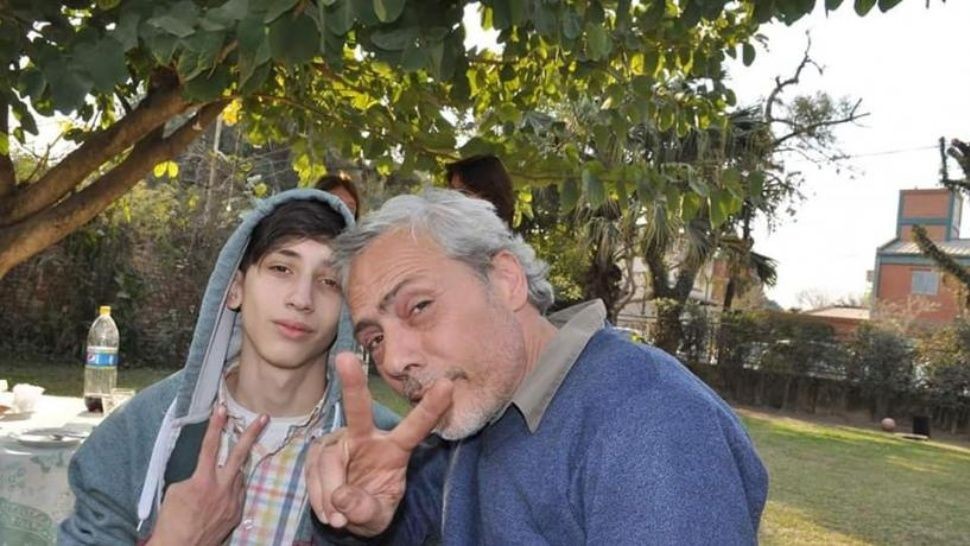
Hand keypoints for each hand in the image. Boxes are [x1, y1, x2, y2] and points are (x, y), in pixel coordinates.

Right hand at [148, 405, 267, 545]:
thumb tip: (205, 471)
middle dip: (251, 433)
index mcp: (203, 480)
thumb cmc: (171, 520)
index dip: (216, 425)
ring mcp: (233, 501)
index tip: (222, 408)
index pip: (210, 446)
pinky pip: (238, 492)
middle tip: (263, 417)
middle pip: (239, 454)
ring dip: (233, 469)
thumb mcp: (176, 491)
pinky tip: (222, 492)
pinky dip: (232, 488)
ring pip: (239, 475)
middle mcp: (222, 488)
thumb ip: (194, 476)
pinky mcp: (236, 513)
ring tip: (221, 472)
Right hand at [306, 352, 452, 536]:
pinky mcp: (318, 451)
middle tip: (345, 359)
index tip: (448, 385)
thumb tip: (341, 498)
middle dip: (353, 384)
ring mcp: (340, 442)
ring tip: (338, 519)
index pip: (415, 428)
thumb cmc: (371, 506)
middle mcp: (366, 437)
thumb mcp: (377, 516)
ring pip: (329, 462)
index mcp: (395, 449)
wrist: (346, 514)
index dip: (431, 407)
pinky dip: (318, 498)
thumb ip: (365, 509)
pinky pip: (313, 473)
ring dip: (330, 494)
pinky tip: (327, 511)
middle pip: (360, 410)